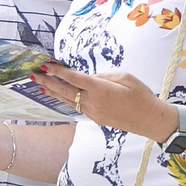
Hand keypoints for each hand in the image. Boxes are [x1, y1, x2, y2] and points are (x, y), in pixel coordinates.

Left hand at [32, 63, 177, 142]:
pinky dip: (65, 100)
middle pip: (65, 91)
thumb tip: (89, 78)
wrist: (150, 120)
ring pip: (68, 100)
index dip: (58, 71)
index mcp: (100, 90)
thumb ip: (104, 76)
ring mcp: (93, 112)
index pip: (73, 78)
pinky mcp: (96, 118)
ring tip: (40, 85)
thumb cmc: (141, 96)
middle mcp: (93, 102)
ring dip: (53, 92)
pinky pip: (76, 107)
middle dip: (48, 81)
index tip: (46, 65)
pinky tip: (58, 95)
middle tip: (34, 74)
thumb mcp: (125, 78)